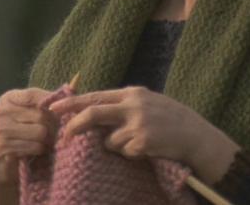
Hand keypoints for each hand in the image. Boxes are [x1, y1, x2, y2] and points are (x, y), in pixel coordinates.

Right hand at [0, 88, 56, 204]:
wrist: (3, 165)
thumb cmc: (24, 134)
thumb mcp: (35, 112)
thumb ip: (52, 98)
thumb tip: (76, 81)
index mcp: (8, 98)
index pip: (35, 94)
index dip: (51, 104)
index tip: (58, 113)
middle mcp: (1, 111)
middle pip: (41, 115)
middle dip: (52, 126)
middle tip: (53, 133)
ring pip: (40, 132)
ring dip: (46, 140)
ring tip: (43, 142)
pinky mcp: (3, 147)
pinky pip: (35, 146)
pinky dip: (39, 150)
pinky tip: (35, 152)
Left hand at [48, 86, 239, 183]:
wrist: (197, 136)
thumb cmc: (172, 120)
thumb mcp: (148, 103)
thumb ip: (124, 105)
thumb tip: (94, 112)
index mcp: (133, 93)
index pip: (95, 96)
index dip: (72, 102)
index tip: (53, 108)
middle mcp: (133, 105)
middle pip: (93, 114)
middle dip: (74, 126)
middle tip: (63, 138)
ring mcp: (137, 123)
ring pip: (109, 141)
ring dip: (118, 147)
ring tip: (139, 143)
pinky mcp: (142, 142)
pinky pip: (124, 153)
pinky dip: (131, 155)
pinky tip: (148, 150)